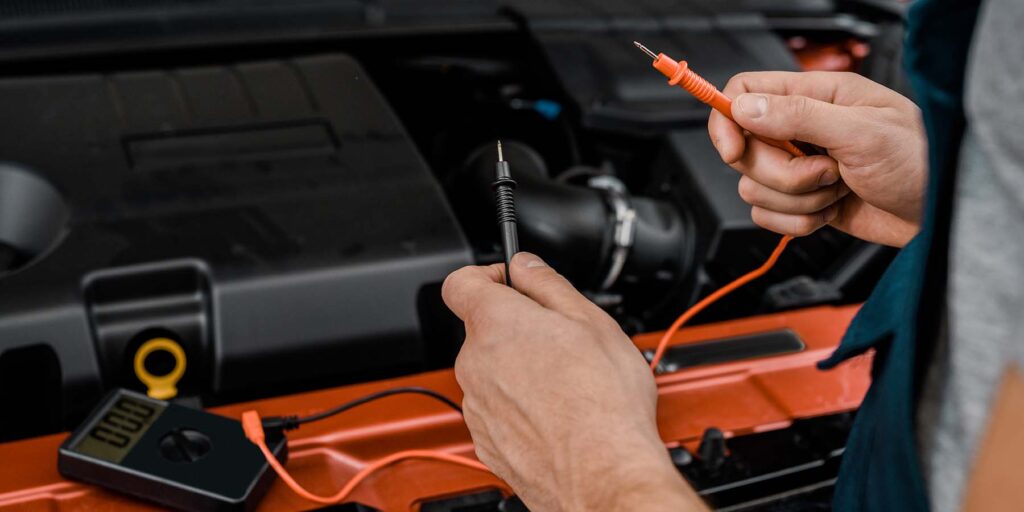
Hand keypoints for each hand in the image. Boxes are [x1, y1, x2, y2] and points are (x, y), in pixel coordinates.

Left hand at [442, 253, 705, 511]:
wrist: (602, 474)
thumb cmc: (602, 403)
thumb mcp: (590, 321)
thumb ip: (547, 284)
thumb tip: (526, 265)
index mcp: (495, 324)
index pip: (460, 282)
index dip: (488, 276)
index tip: (514, 284)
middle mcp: (475, 364)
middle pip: (484, 330)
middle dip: (518, 329)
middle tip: (563, 339)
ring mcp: (477, 406)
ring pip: (492, 372)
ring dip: (520, 370)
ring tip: (568, 383)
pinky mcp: (486, 441)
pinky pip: (498, 410)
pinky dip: (521, 407)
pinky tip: (558, 414)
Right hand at [708, 71, 926, 246]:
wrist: (942, 215)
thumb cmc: (920, 162)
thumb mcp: (862, 132)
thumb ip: (800, 116)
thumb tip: (746, 107)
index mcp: (816, 95)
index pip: (745, 93)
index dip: (727, 121)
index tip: (732, 149)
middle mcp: (802, 129)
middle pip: (745, 150)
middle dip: (780, 173)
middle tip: (823, 171)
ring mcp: (800, 167)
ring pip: (754, 187)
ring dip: (797, 199)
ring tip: (839, 190)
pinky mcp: (802, 202)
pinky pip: (769, 216)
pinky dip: (799, 222)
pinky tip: (833, 211)